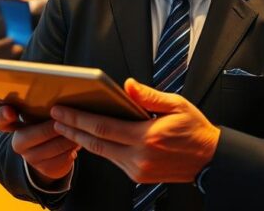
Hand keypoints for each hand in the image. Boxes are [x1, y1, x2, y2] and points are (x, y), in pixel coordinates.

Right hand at [0, 105, 79, 183]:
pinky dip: (74, 148)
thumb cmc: (43, 123)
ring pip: (55, 146)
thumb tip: (58, 90)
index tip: (11, 112)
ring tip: (80, 127)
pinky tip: (79, 140)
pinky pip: (64, 157)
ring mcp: (30, 158)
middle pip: (38, 133)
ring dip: (70, 136)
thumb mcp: (36, 113)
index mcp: (12, 125)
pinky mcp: (45, 169)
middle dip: (56, 125)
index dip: (2, 115)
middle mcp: (17, 143)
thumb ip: (38, 103)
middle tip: (70, 116)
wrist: (47, 154)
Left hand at [51, 79, 219, 183]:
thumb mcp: (177, 105)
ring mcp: (138, 170)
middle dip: (71, 129)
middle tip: (54, 118)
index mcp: (147, 137)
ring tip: (65, 127)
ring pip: (102, 153)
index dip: (78, 119)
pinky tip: (90, 137)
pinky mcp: (138, 176)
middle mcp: (139, 157)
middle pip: (95, 143)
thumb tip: (126, 85)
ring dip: (82, 139)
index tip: (61, 111)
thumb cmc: (194, 129)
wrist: (209, 160)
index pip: (103, 127)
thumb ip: (149, 96)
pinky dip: (99, 148)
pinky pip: (113, 160)